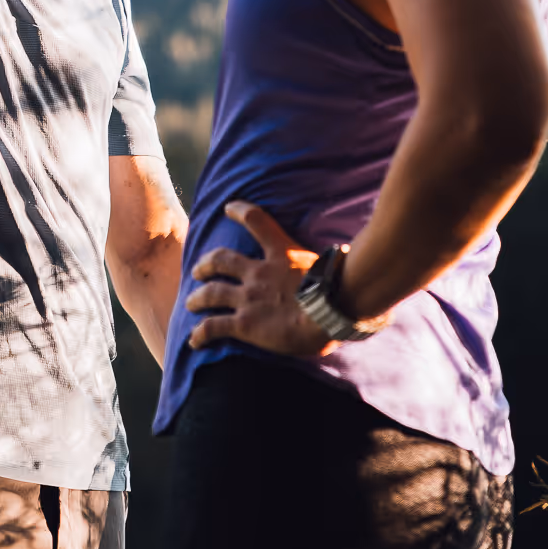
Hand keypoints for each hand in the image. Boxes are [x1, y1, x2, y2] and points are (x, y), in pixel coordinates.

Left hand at [185, 200, 334, 358]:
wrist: (330, 312)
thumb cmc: (342, 291)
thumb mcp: (335, 266)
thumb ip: (335, 263)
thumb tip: (356, 259)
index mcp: (282, 253)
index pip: (256, 220)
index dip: (240, 211)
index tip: (228, 207)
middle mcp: (259, 272)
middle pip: (222, 260)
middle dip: (207, 264)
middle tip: (199, 269)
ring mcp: (248, 297)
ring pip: (212, 293)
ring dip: (198, 297)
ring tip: (191, 302)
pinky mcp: (244, 323)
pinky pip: (215, 326)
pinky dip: (201, 333)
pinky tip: (193, 341)